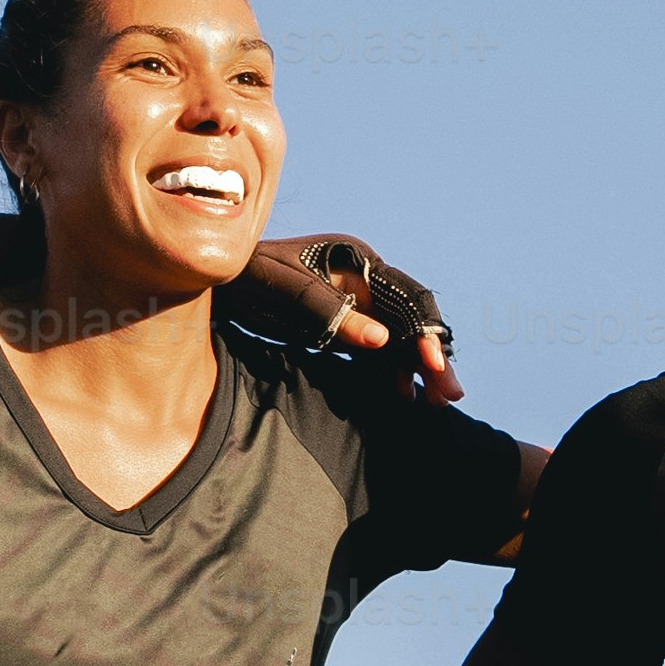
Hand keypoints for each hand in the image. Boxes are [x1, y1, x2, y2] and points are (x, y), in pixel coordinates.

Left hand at [233, 231, 462, 401]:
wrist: (215, 281)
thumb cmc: (245, 278)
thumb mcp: (283, 292)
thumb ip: (330, 313)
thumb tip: (382, 342)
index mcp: (357, 262)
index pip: (405, 298)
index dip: (423, 333)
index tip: (433, 366)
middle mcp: (364, 280)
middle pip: (410, 319)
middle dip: (431, 357)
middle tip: (449, 396)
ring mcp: (356, 301)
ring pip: (399, 337)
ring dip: (417, 369)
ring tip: (434, 404)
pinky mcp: (343, 323)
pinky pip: (378, 349)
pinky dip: (392, 371)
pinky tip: (401, 395)